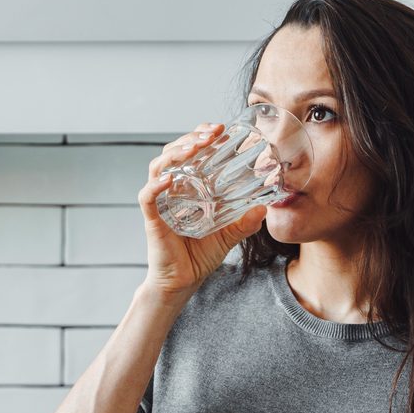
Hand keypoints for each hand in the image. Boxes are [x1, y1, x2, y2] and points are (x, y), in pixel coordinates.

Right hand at [138, 122, 267, 308]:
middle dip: (191, 137)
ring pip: (158, 167)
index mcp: (187, 188)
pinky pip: (148, 197)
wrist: (183, 282)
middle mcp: (171, 191)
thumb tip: (266, 206)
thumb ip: (245, 222)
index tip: (220, 130)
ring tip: (194, 147)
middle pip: (173, 152)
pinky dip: (156, 185)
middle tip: (212, 133)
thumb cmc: (199, 257)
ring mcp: (160, 203)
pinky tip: (169, 178)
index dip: (201, 136)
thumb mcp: (229, 235)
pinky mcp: (152, 220)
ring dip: (175, 152)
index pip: (190, 153)